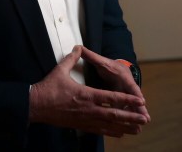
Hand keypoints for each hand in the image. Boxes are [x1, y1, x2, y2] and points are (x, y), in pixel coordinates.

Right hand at [29, 46, 148, 136]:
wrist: (36, 105)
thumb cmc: (48, 88)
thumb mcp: (60, 70)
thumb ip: (71, 59)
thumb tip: (77, 48)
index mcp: (86, 95)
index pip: (111, 98)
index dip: (127, 100)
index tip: (140, 101)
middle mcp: (88, 109)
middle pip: (114, 114)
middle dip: (131, 116)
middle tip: (144, 119)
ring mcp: (85, 119)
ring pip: (109, 125)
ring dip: (125, 127)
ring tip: (137, 129)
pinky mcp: (80, 125)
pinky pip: (99, 130)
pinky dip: (112, 132)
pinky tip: (120, 133)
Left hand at [80, 46, 150, 122]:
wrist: (116, 69)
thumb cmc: (109, 66)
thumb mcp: (101, 61)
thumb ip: (91, 56)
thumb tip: (78, 47)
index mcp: (123, 77)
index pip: (131, 85)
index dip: (136, 93)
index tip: (142, 100)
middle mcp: (127, 88)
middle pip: (135, 100)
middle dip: (140, 109)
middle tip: (146, 119)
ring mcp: (126, 96)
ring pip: (131, 108)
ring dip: (134, 117)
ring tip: (139, 128)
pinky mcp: (122, 103)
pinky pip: (124, 112)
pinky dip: (126, 120)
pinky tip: (127, 129)